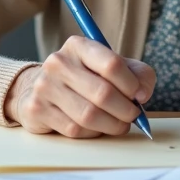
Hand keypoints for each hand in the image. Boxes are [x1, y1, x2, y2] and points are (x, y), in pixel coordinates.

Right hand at [3, 36, 155, 137]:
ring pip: (88, 116)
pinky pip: (74, 130)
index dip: (132, 84)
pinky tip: (95, 127)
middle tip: (133, 116)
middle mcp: (58, 62)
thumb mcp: (112, 67)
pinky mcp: (37, 110)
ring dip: (112, 125)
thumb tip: (143, 94)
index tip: (139, 95)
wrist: (42, 88)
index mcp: (79, 46)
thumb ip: (137, 74)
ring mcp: (45, 86)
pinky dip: (92, 133)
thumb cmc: (86, 77)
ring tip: (119, 124)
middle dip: (125, 110)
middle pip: (102, 93)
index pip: (112, 64)